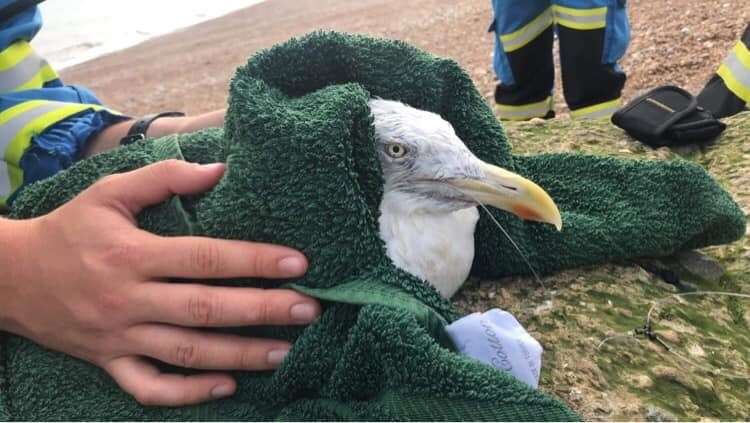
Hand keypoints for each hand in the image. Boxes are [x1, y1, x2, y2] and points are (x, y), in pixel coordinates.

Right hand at [2, 160, 320, 405]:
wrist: (11, 277)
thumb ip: (163, 177)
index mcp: (131, 254)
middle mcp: (128, 299)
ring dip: (239, 355)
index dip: (254, 261)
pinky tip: (226, 386)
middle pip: (204, 309)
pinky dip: (187, 393)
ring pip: (186, 353)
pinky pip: (149, 388)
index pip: (204, 258)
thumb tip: (219, 169)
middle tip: (309, 310)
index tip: (298, 263)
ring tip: (284, 352)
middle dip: (261, 311)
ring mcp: (118, 337)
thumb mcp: (108, 192)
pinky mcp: (108, 363)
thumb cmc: (69, 229)